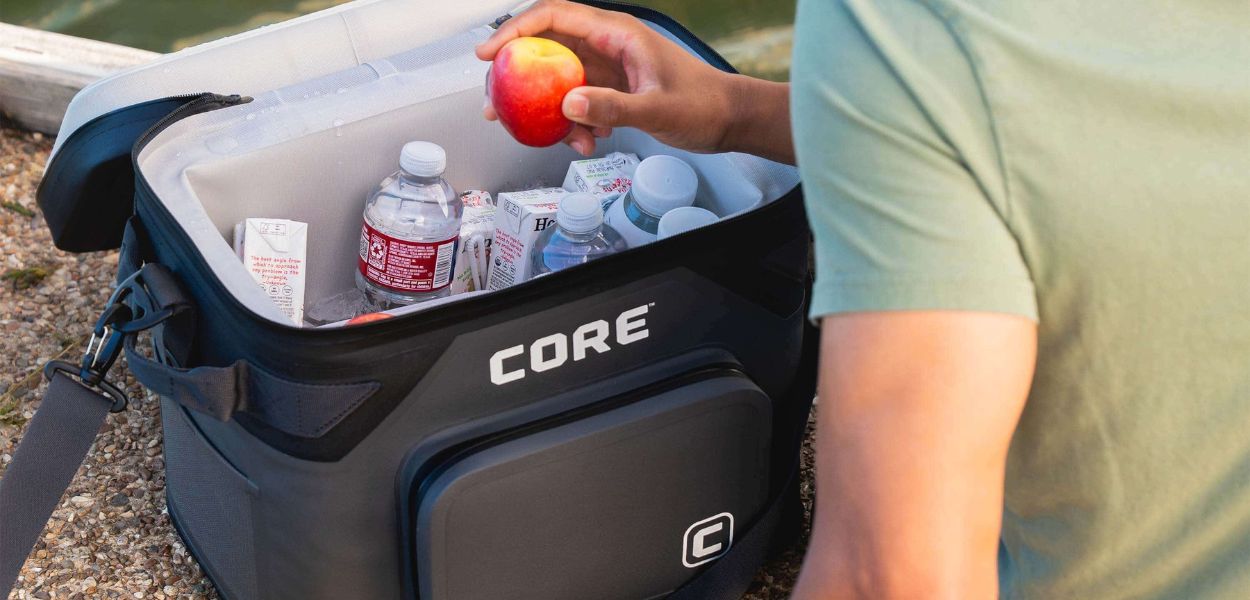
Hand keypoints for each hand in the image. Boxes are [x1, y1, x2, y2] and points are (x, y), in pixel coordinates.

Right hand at [475, 0, 740, 156]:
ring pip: (558, 80)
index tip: (489, 55)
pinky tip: (588, 141)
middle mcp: (607, 44)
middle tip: (497, 105)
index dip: (515, 31)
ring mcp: (608, 67)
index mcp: (617, 33)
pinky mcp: (611, 89)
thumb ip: (613, 108)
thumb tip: (568, 104)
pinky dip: (573, 123)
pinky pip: (576, 101)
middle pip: (545, 48)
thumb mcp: (658, 110)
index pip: (553, 17)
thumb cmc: (704, 106)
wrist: (728, 119)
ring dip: (547, 110)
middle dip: (517, 77)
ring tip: (557, 138)